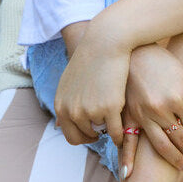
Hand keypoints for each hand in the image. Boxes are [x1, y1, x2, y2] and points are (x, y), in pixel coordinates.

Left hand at [54, 31, 129, 147]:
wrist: (105, 43)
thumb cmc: (90, 60)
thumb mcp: (68, 83)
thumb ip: (65, 104)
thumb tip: (58, 126)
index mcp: (61, 106)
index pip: (70, 136)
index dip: (83, 137)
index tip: (93, 132)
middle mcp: (72, 111)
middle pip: (84, 138)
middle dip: (95, 136)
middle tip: (104, 130)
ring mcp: (90, 111)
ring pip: (101, 133)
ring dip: (108, 130)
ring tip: (114, 120)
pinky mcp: (109, 107)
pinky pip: (115, 132)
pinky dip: (120, 135)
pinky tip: (123, 129)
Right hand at [120, 44, 182, 174]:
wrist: (133, 51)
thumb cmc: (163, 62)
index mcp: (178, 98)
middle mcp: (161, 109)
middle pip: (181, 140)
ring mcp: (142, 114)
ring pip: (161, 146)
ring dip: (175, 160)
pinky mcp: (127, 115)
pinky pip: (128, 141)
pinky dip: (128, 159)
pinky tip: (130, 175)